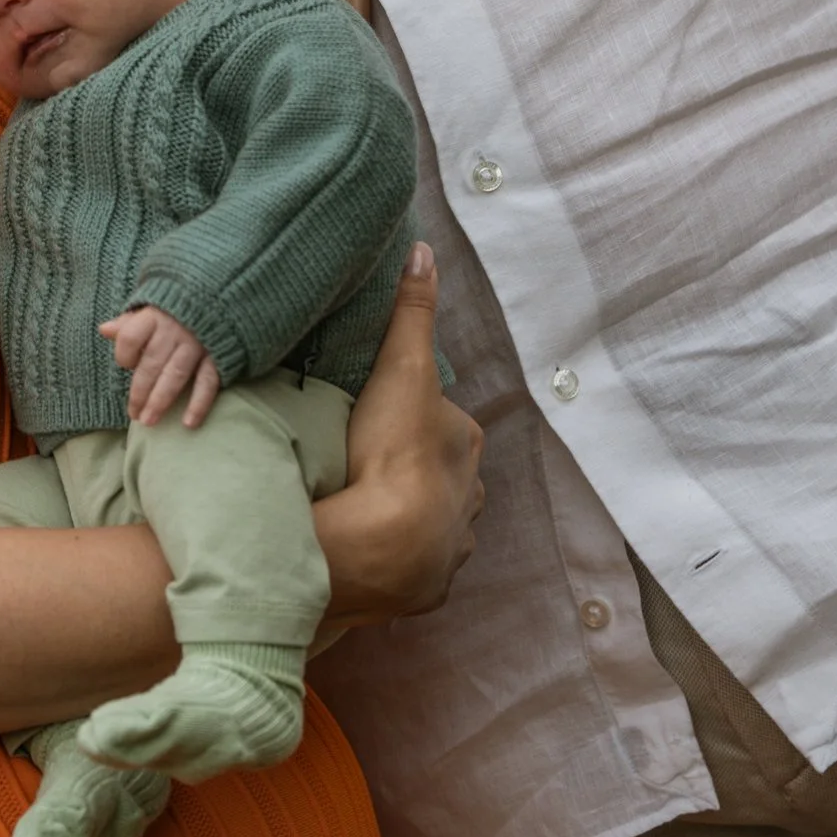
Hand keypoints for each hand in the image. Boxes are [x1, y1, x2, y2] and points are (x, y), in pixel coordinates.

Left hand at [101, 303, 223, 428]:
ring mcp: (196, 343)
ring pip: (175, 375)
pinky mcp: (217, 354)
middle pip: (151, 363)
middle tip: (134, 415)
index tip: (126, 364)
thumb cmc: (177, 306)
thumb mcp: (151, 307)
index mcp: (154, 317)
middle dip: (140, 392)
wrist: (221, 294)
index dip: (124, 354)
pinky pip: (208, 381)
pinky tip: (189, 423)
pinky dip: (199, 403)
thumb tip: (104, 330)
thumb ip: (129, 322)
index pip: (130, 337)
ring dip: (161, 400)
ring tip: (149, 421)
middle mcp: (174, 330)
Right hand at [312, 250, 483, 627]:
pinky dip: (399, 558)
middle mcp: (472, 494)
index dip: (409, 413)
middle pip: (442, 471)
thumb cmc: (392, 450)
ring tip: (363, 507)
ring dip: (408, 514)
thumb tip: (424, 250)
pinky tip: (370, 549)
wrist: (381, 545)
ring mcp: (452, 544)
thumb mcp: (400, 367)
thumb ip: (412, 312)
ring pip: (434, 519)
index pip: (442, 418)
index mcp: (468, 442)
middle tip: (364, 460)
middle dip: (414, 467)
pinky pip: (416, 565)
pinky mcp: (431, 586)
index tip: (375, 416)